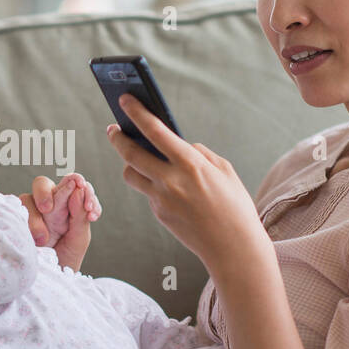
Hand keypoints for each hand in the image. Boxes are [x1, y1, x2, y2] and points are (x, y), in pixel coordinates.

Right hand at [18, 172, 100, 270]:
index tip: (93, 214)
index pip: (74, 187)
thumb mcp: (78, 240)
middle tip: (60, 208)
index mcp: (66, 207)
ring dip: (37, 218)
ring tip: (43, 240)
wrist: (47, 285)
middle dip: (55, 192)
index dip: (85, 193)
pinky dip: (25, 223)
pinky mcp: (13, 223)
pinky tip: (33, 238)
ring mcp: (28, 214)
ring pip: (27, 198)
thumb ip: (80, 215)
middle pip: (44, 184)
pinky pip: (14, 213)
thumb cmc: (64, 261)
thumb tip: (78, 189)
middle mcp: (46, 207)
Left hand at [105, 93, 261, 271]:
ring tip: (135, 156)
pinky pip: (148, 193)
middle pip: (130, 153)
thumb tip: (179, 145)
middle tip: (113, 128)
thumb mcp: (224, 171)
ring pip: (131, 175)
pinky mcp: (159, 215)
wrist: (233, 249)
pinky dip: (152, 184)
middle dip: (117, 137)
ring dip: (130, 163)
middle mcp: (171, 181)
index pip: (155, 131)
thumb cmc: (235, 206)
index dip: (137, 113)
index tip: (125, 100)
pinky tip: (165, 185)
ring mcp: (162, 200)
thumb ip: (199, 154)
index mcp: (190, 164)